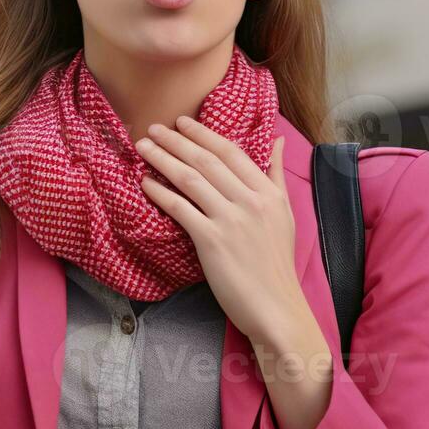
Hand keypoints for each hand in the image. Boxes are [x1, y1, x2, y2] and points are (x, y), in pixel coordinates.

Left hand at [134, 115, 310, 341]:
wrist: (276, 306)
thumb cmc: (276, 263)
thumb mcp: (285, 214)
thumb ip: (275, 176)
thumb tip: (276, 141)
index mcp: (268, 193)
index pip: (231, 152)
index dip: (204, 134)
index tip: (182, 122)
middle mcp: (251, 201)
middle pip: (206, 160)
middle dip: (177, 140)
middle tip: (153, 127)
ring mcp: (231, 220)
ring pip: (190, 179)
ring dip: (162, 158)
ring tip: (143, 146)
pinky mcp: (211, 241)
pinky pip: (180, 208)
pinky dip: (160, 192)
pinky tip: (145, 182)